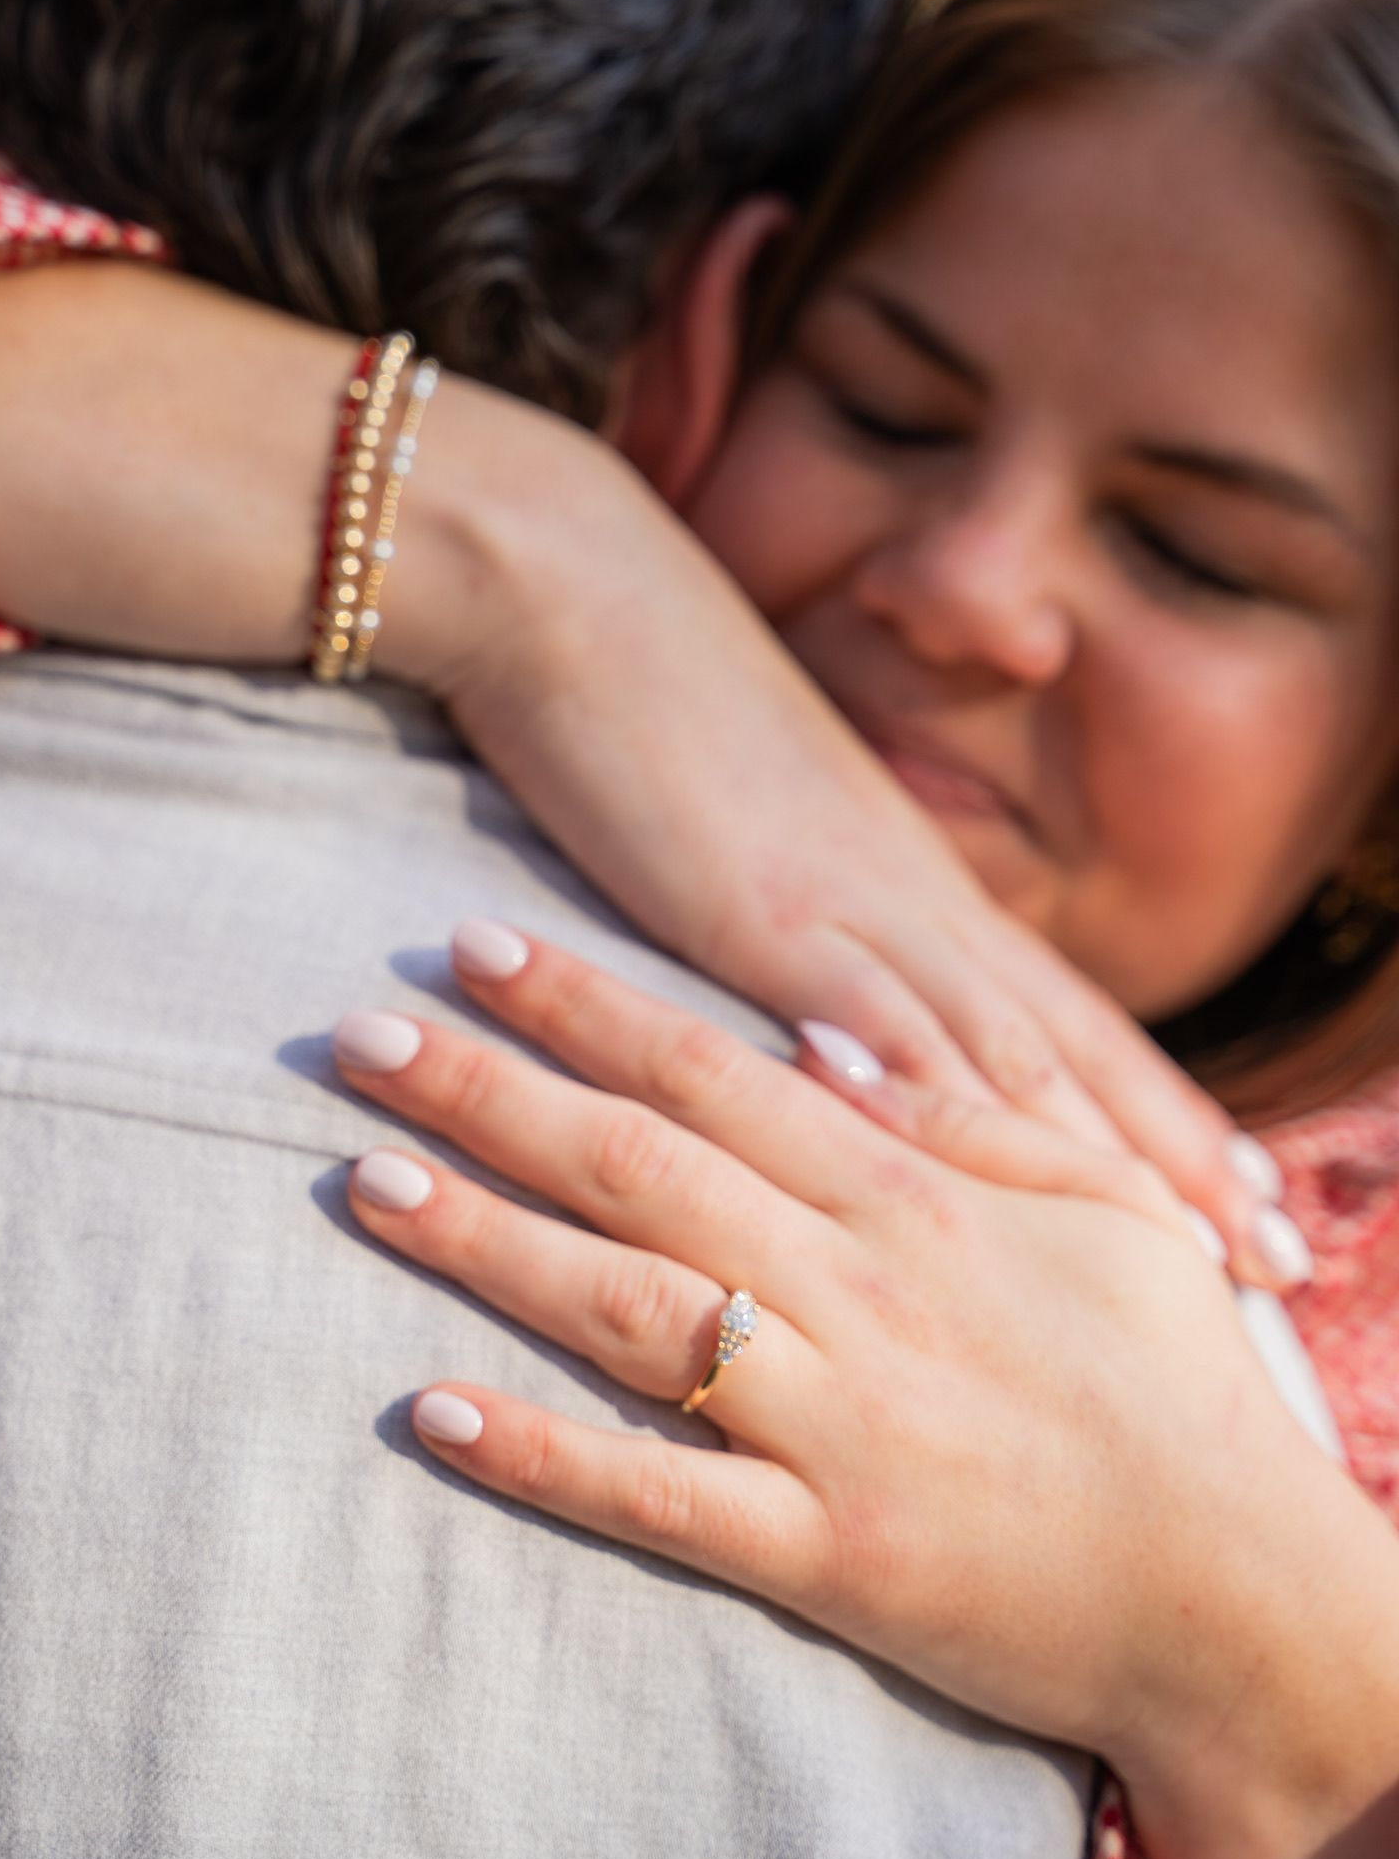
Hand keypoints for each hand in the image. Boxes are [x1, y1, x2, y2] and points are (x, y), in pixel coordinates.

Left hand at [333, 927, 1398, 1858]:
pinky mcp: (825, 1554)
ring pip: (624, 1308)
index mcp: (910, 1197)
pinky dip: (541, 1454)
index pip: (710, 1070)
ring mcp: (833, 1422)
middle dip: (489, 1093)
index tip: (473, 950)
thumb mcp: (1101, 1213)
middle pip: (636, 1166)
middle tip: (358, 1041)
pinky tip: (430, 1412)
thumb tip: (815, 1045)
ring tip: (364, 1183)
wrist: (1236, 1597)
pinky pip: (659, 1497)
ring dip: (484, 1239)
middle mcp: (853, 1290)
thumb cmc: (1170, 1389)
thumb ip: (968, 1120)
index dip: (581, 1005)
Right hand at [439, 469, 1292, 1283]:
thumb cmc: (661, 721)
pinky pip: (861, 1007)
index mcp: (921, 890)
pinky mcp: (761, 901)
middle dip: (1174, 1162)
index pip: (1072, 1023)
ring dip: (1088, 1155)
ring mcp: (851, 902)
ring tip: (1179, 1248)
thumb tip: (854, 1039)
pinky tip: (962, 1165)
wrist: (587, 599)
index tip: (1245, 1203)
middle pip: (1073, 1052)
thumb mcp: (771, 847)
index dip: (1164, 1117)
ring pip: (1002, 1044)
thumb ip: (824, 939)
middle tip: (1272, 1259)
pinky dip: (918, 1089)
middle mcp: (918, 902)